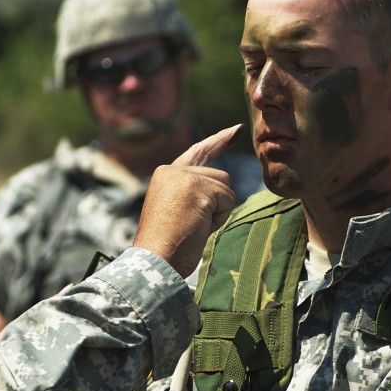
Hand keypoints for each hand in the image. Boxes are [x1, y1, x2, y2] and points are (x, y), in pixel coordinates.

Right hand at [133, 124, 241, 276]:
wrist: (155, 260)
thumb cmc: (167, 245)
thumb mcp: (178, 210)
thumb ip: (194, 192)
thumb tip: (222, 188)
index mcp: (165, 174)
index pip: (198, 152)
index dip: (218, 141)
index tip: (235, 129)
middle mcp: (173, 170)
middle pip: (219, 177)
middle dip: (216, 204)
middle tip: (193, 225)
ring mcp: (184, 176)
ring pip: (226, 187)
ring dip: (217, 211)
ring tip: (193, 225)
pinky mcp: (198, 187)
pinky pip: (228, 199)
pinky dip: (219, 218)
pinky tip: (198, 226)